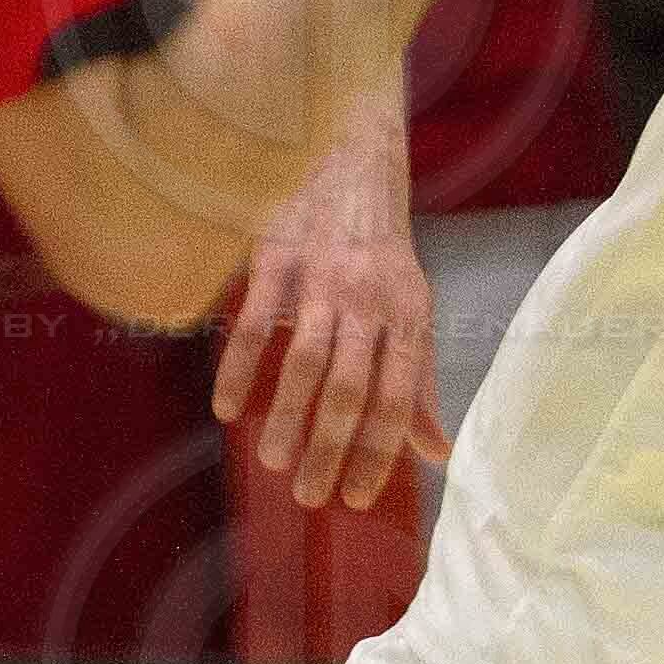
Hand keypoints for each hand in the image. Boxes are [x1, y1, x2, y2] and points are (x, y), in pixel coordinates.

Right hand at [213, 143, 442, 510]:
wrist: (351, 166)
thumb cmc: (382, 256)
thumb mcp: (414, 313)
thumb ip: (420, 386)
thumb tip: (437, 454)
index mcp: (410, 319)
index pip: (399, 399)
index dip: (380, 452)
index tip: (357, 497)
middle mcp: (370, 303)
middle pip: (352, 389)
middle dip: (331, 448)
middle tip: (310, 497)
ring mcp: (322, 281)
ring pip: (305, 361)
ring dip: (287, 416)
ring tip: (273, 463)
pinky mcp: (277, 259)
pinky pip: (255, 323)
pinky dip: (239, 368)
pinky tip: (226, 409)